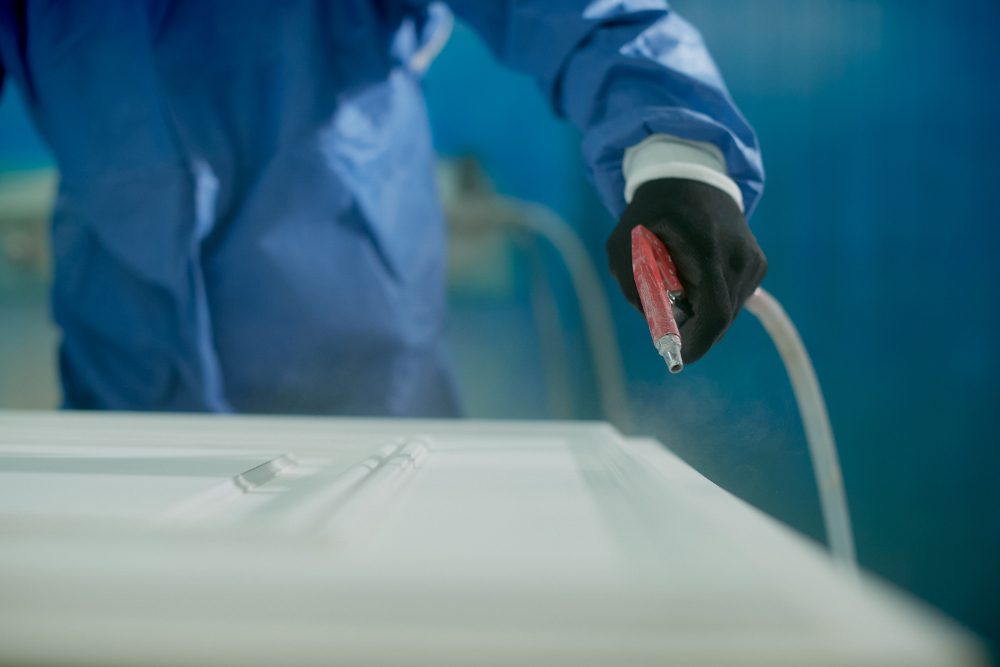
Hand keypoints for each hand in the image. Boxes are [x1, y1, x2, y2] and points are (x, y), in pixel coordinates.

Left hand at [606, 178, 766, 363]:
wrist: (690, 177)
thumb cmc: (649, 213)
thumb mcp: (623, 246)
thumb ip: (632, 286)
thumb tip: (654, 324)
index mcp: (706, 249)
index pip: (714, 313)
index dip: (698, 342)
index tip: (679, 355)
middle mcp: (738, 256)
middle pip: (722, 320)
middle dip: (694, 330)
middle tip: (668, 322)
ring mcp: (752, 260)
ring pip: (729, 312)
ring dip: (702, 314)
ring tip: (678, 289)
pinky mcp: (757, 264)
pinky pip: (734, 299)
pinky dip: (713, 301)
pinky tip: (695, 281)